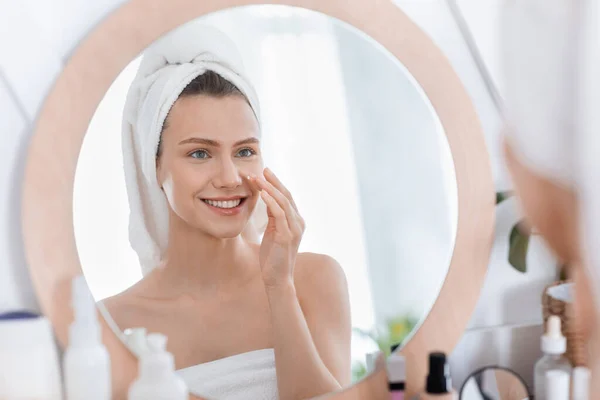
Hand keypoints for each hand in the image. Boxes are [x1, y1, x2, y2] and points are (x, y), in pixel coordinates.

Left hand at [248, 168, 304, 290]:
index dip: (276, 184)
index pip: (287, 197)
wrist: (278, 279)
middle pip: (287, 195)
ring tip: (257, 178)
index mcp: (296, 221)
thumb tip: (266, 200)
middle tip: (262, 169)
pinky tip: (262, 193)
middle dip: (274, 181)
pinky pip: (279, 214)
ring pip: (283, 202)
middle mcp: (299, 223)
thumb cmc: (273, 258)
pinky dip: (270, 201)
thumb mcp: (273, 232)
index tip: (265, 172)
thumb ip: (273, 217)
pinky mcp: (287, 236)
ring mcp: (294, 229)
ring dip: (269, 188)